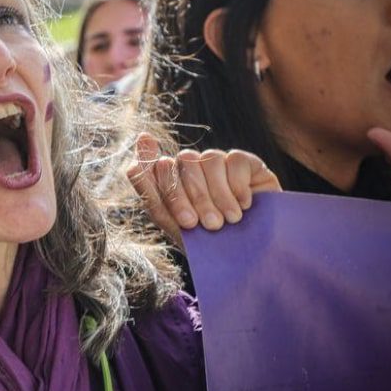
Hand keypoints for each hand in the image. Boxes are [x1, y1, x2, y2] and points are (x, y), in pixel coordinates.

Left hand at [126, 132, 281, 248]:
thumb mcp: (174, 223)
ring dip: (219, 194)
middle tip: (210, 225)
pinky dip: (238, 186)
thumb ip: (149, 186)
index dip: (172, 192)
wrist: (248, 254)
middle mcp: (190, 166)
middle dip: (196, 198)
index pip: (157, 166)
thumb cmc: (207, 241)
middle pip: (183, 161)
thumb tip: (143, 135)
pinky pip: (234, 160)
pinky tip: (244, 206)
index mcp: (168, 179)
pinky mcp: (244, 161)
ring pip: (209, 159)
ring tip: (230, 220)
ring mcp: (216, 162)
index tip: (186, 222)